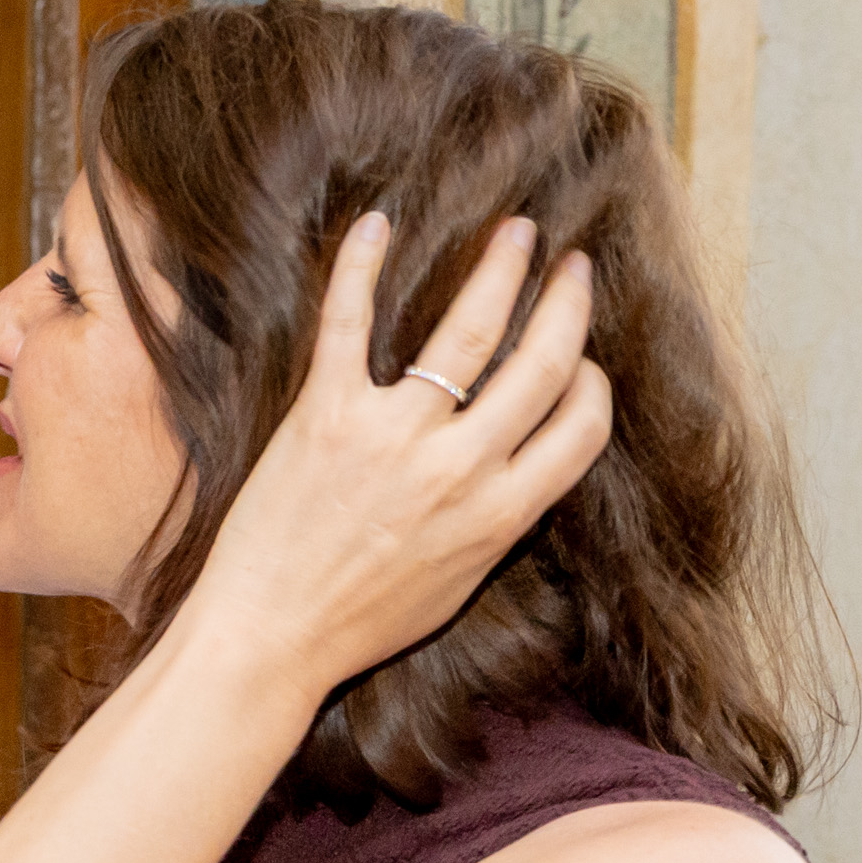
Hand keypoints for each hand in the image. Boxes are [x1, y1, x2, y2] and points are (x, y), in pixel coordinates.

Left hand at [184, 212, 609, 696]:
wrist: (269, 638)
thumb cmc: (358, 621)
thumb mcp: (457, 582)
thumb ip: (497, 520)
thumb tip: (525, 470)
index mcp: (501, 514)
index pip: (582, 425)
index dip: (592, 381)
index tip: (583, 356)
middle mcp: (459, 469)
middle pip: (542, 363)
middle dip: (567, 304)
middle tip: (572, 264)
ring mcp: (392, 437)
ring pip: (469, 330)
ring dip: (499, 269)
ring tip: (515, 233)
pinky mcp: (324, 416)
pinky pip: (349, 325)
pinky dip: (360, 267)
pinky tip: (376, 225)